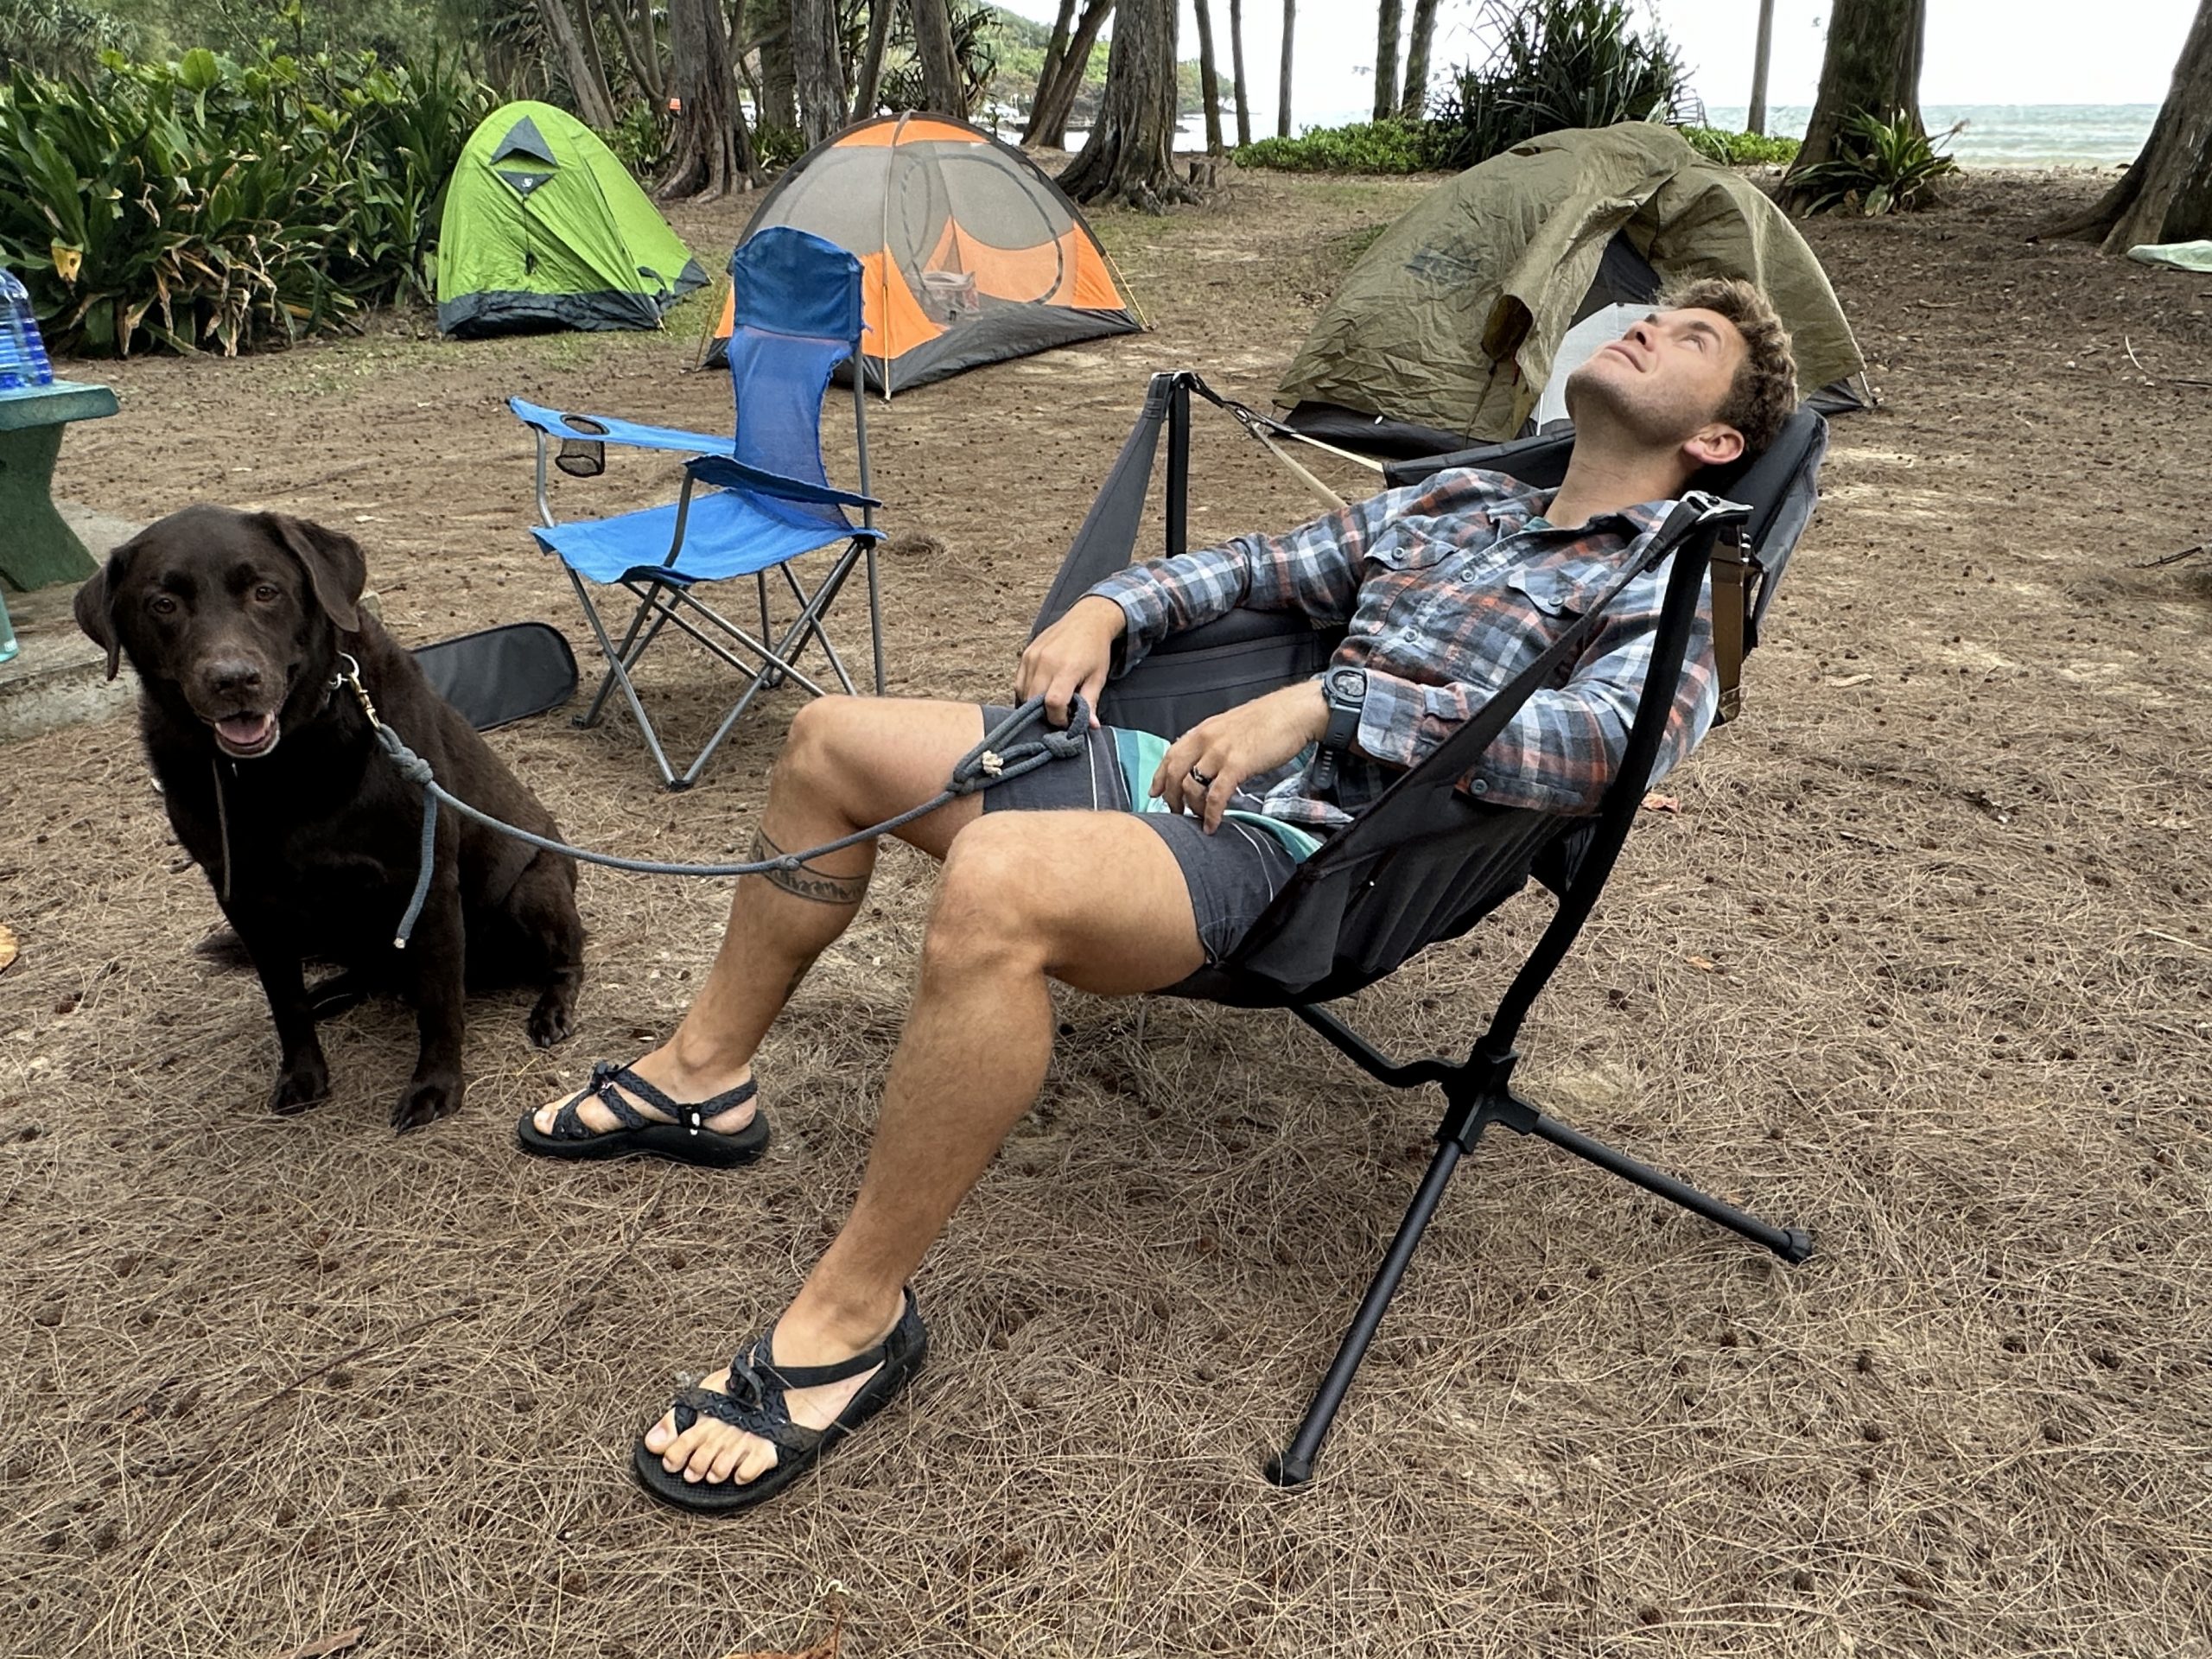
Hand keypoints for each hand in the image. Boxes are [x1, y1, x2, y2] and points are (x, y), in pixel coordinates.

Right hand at [1015, 595, 1124, 727]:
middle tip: (1059, 713)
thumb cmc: (1095, 650)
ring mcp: (1033, 656)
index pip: (1053, 703)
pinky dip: (1027, 692)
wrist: (1086, 621)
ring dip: (1035, 704)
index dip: (1058, 718)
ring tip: (1051, 702)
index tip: (1067, 720)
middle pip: (1035, 701)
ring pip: (1024, 693)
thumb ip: (1091, 703)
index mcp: (1067, 668)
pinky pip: (1019, 682)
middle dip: (1046, 714)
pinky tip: (1041, 693)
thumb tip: (1090, 726)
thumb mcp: (1098, 678)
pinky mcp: (1026, 654)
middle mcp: (1046, 661)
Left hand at [1150, 681, 1328, 833]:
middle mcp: (1205, 740)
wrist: (1293, 712)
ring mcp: (1219, 752)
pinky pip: (1216, 796)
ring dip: (1192, 808)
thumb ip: (1215, 743)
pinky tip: (1213, 825)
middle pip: (1174, 773)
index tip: (1155, 792)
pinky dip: (1211, 814)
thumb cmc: (1269, 719)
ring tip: (1199, 819)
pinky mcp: (1236, 765)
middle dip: (1171, 798)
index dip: (1160, 776)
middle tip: (1176, 813)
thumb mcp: (1231, 727)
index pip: (1171, 754)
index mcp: (1203, 730)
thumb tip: (1207, 763)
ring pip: (1191, 786)